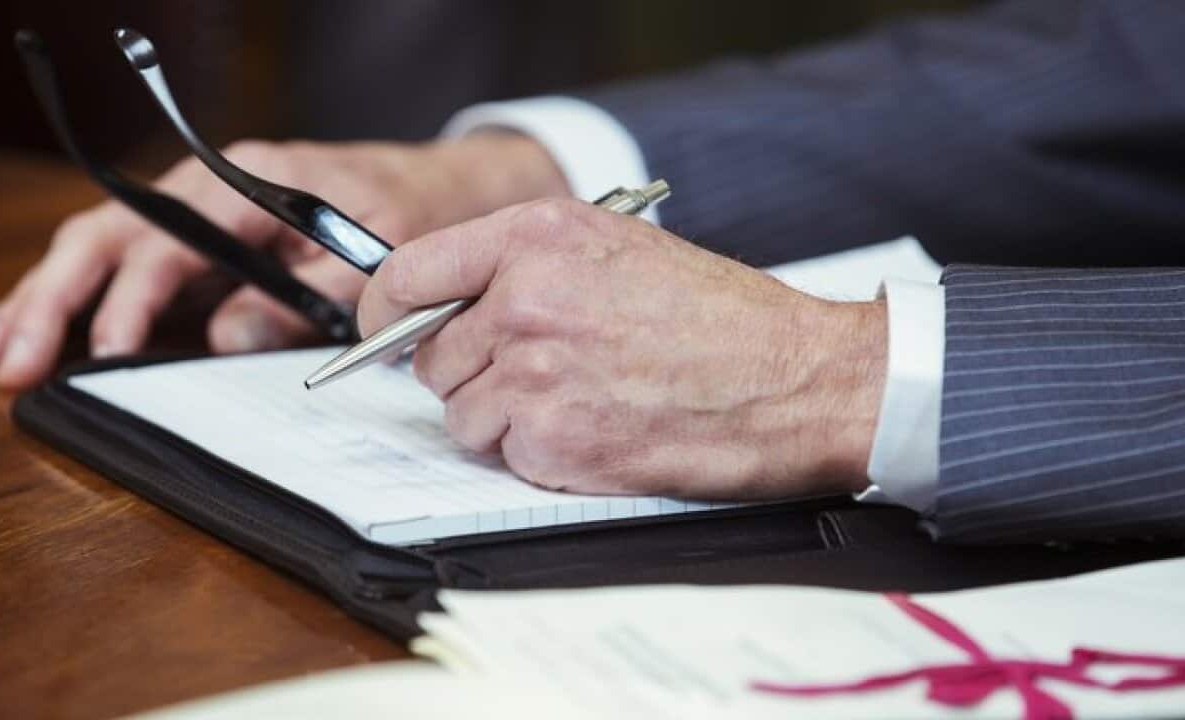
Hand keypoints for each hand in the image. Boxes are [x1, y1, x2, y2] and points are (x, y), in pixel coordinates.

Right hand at [0, 133, 567, 387]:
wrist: (436, 188)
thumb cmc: (409, 212)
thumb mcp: (380, 253)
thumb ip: (311, 296)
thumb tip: (224, 338)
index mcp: (252, 182)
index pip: (172, 238)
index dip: (134, 295)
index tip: (110, 350)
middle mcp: (211, 191)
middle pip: (112, 237)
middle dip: (54, 298)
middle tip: (9, 359)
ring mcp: (200, 216)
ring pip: (103, 249)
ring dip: (45, 299)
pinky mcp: (203, 245)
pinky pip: (129, 267)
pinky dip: (79, 299)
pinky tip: (34, 327)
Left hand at [358, 198, 886, 500]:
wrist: (796, 379)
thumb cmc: (717, 316)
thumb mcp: (615, 248)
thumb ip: (520, 267)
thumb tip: (443, 307)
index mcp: (536, 237)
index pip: (406, 272)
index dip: (387, 311)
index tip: (387, 331)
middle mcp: (523, 300)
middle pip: (430, 354)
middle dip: (469, 371)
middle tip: (535, 373)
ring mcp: (534, 374)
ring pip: (461, 412)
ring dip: (504, 418)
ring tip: (579, 400)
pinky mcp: (552, 442)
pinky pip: (502, 455)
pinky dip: (537, 454)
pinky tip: (596, 430)